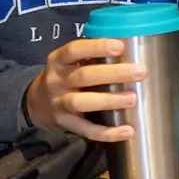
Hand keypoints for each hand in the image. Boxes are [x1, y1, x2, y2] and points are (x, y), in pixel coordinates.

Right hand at [26, 39, 145, 142]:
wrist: (37, 103)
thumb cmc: (65, 76)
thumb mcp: (70, 61)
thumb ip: (91, 55)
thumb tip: (129, 46)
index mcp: (58, 60)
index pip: (74, 50)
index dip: (97, 47)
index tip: (120, 46)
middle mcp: (56, 81)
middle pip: (84, 76)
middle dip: (114, 74)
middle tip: (140, 72)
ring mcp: (59, 104)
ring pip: (82, 103)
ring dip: (109, 101)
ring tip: (133, 99)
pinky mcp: (66, 124)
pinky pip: (87, 130)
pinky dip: (107, 132)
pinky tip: (128, 131)